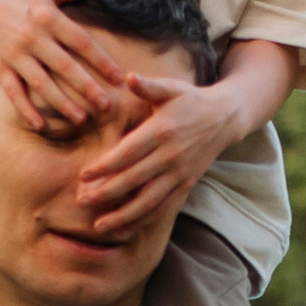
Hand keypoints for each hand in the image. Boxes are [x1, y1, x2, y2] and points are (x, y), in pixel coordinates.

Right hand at [0, 0, 129, 130]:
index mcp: (48, 17)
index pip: (81, 42)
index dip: (101, 61)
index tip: (118, 78)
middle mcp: (33, 37)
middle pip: (65, 67)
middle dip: (87, 88)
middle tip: (106, 106)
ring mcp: (15, 54)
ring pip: (42, 83)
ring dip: (62, 103)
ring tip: (81, 119)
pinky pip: (14, 92)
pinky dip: (26, 109)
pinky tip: (40, 125)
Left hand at [75, 70, 246, 234]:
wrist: (224, 118)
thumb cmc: (190, 100)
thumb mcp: (171, 88)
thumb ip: (148, 86)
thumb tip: (129, 77)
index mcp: (161, 131)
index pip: (129, 152)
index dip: (106, 166)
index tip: (84, 175)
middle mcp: (170, 156)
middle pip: (134, 180)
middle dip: (107, 193)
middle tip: (81, 202)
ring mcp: (179, 174)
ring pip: (148, 201)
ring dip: (123, 216)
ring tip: (99, 227)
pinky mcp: (185, 186)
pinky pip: (162, 208)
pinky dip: (142, 221)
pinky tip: (123, 229)